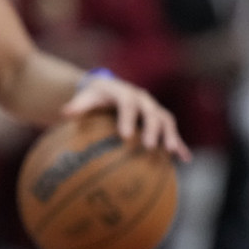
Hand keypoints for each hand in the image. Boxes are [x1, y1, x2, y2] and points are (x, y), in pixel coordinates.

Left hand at [61, 74, 191, 161]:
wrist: (109, 88)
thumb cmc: (96, 96)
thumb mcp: (86, 97)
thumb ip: (78, 105)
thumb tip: (64, 113)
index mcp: (125, 93)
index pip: (128, 104)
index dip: (127, 119)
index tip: (124, 136)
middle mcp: (143, 100)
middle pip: (151, 113)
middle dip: (152, 129)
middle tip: (148, 147)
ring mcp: (154, 109)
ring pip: (166, 121)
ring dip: (170, 135)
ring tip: (172, 152)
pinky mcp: (160, 120)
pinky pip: (172, 132)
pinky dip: (180, 144)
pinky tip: (184, 160)